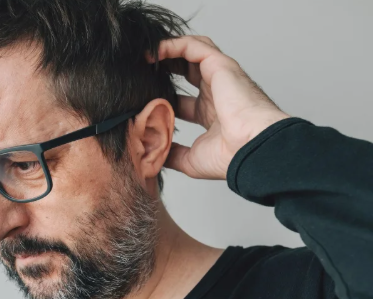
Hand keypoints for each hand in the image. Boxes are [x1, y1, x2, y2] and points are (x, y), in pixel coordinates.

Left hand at [147, 35, 290, 179]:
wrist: (250, 148)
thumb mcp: (191, 160)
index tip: (142, 99)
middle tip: (141, 72)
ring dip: (168, 51)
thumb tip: (156, 156)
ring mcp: (219, 78)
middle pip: (187, 72)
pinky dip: (171, 45)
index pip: (183, 101)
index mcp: (210, 114)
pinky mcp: (219, 65)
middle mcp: (215, 93)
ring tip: (146, 57)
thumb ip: (173, 155)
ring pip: (192, 52)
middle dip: (165, 68)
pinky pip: (193, 46)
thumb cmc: (229, 156)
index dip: (163, 97)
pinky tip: (153, 52)